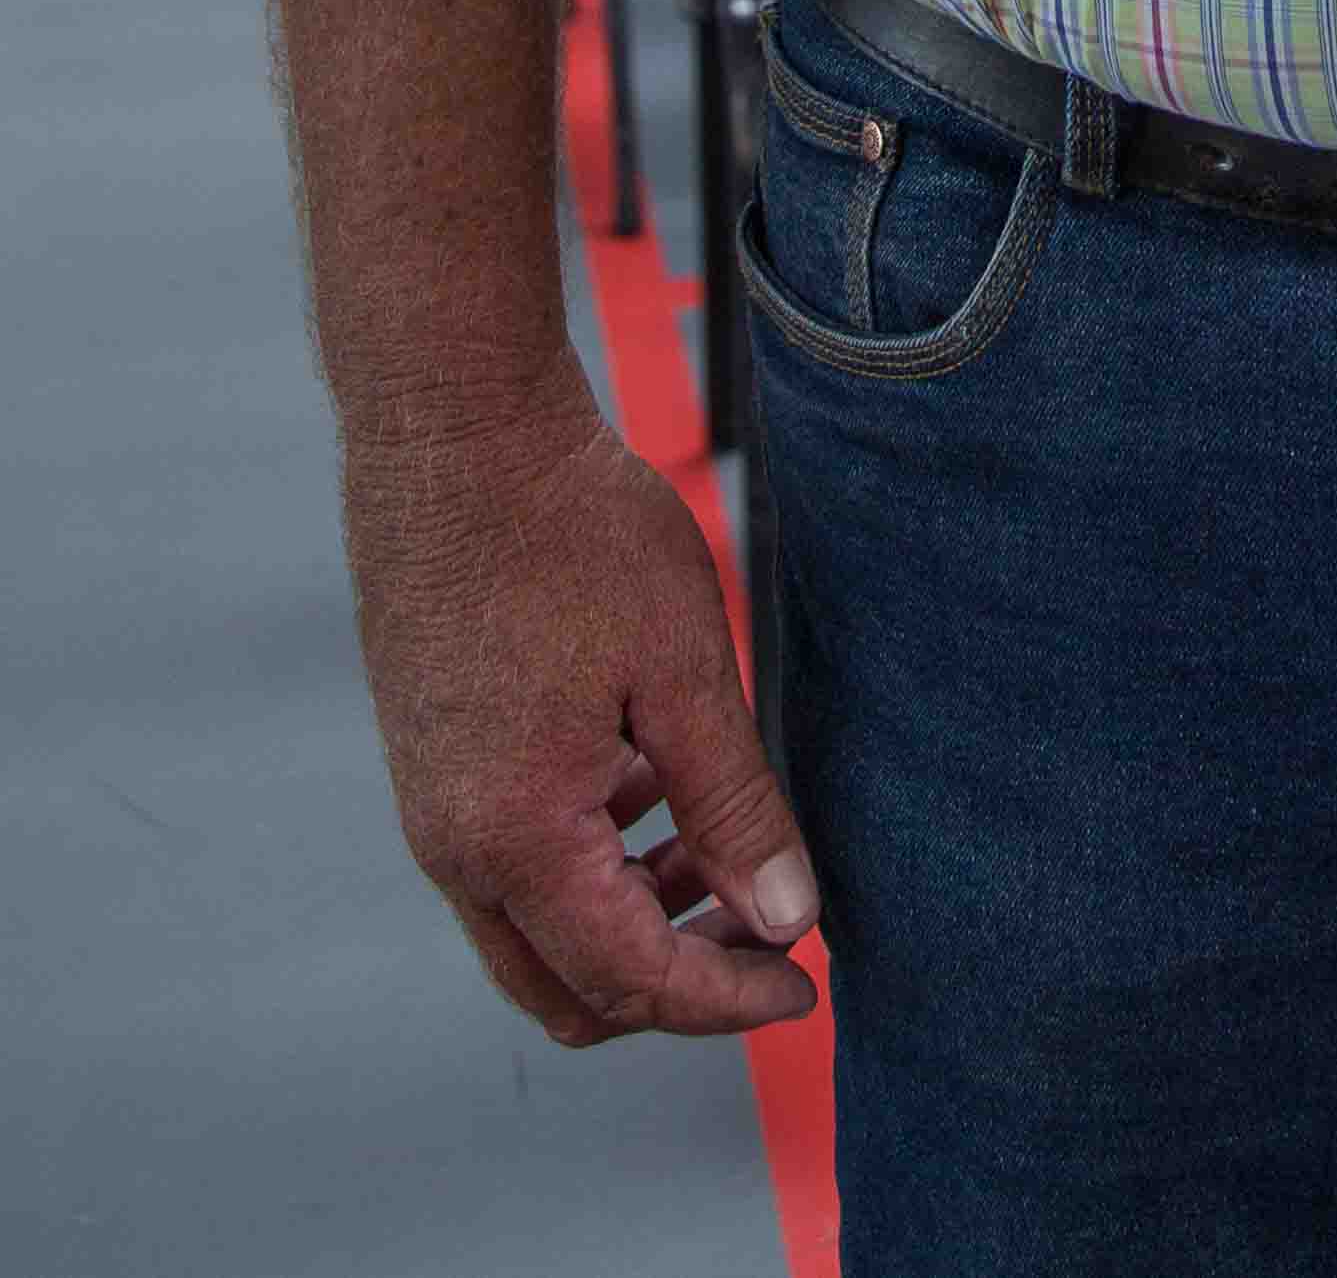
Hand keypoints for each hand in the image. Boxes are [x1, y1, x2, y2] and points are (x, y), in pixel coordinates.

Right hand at [341, 360, 821, 1046]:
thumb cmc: (574, 534)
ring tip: (723, 849)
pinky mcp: (431, 763)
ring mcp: (432, 809)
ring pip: (537, 931)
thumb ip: (734, 806)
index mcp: (517, 838)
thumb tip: (787, 918)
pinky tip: (653, 786)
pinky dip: (590, 864)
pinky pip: (512, 865)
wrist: (457, 436)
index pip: (632, 980)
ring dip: (633, 921)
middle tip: (768, 932)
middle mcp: (455, 848)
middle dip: (676, 983)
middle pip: (569, 987)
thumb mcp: (684, 669)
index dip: (727, 1000)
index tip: (807, 985)